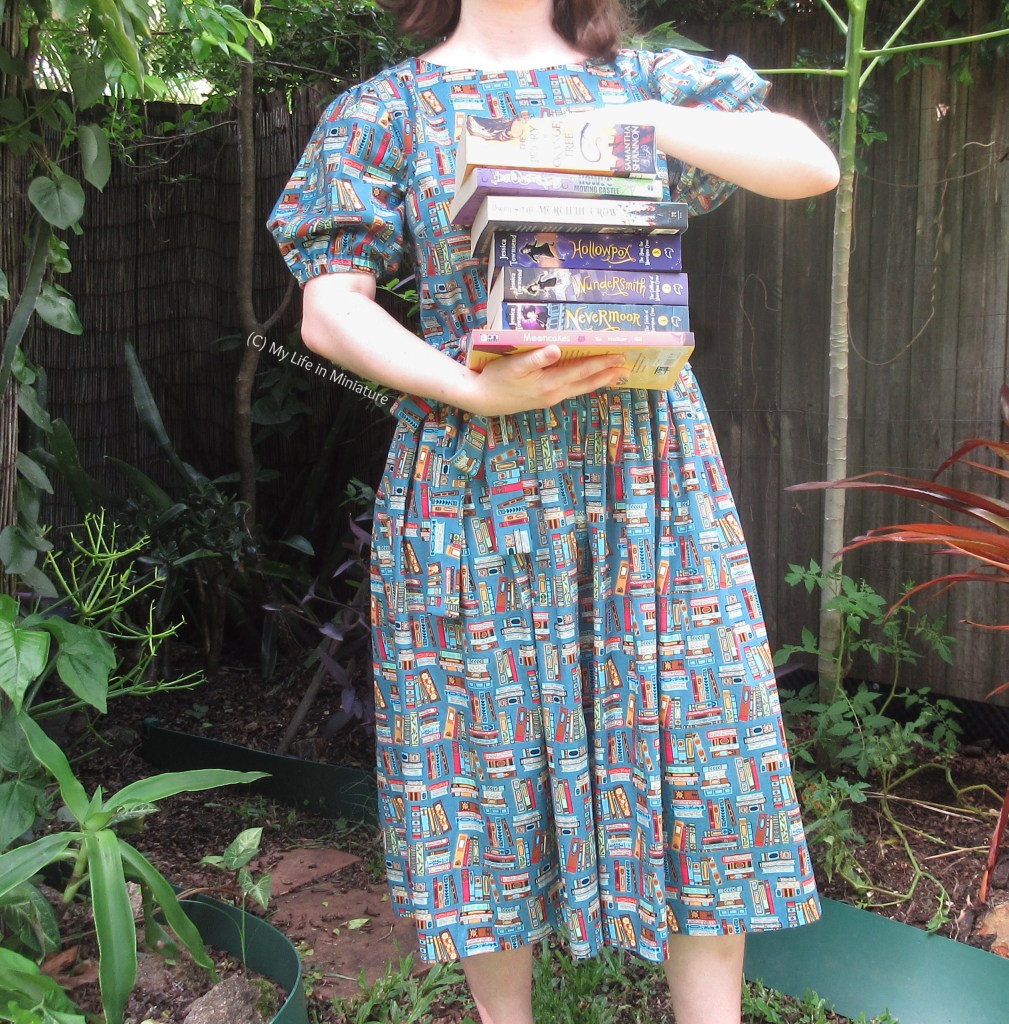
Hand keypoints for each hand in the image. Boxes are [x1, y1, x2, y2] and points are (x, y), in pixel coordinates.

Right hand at [463, 345, 626, 416]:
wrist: (482, 399)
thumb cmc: (496, 378)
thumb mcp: (514, 365)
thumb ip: (536, 357)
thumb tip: (557, 349)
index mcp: (550, 383)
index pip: (582, 371)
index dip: (602, 363)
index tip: (619, 356)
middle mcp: (554, 393)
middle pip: (587, 383)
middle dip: (607, 375)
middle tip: (627, 368)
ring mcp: (550, 398)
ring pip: (580, 388)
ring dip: (598, 381)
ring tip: (614, 376)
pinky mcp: (544, 398)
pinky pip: (571, 389)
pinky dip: (584, 384)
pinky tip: (586, 380)